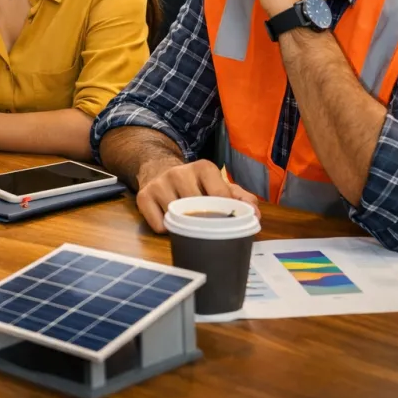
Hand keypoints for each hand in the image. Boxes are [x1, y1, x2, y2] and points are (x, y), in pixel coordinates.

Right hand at [135, 159, 260, 232]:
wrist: (158, 170)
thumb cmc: (195, 183)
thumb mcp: (218, 185)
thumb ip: (239, 197)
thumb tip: (254, 213)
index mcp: (203, 167)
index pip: (220, 196)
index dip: (227, 214)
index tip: (229, 224)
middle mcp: (179, 172)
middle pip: (197, 207)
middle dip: (206, 222)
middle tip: (210, 229)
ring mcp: (159, 184)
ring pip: (177, 216)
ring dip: (184, 226)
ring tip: (189, 224)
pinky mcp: (143, 196)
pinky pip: (159, 224)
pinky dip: (167, 230)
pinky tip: (171, 223)